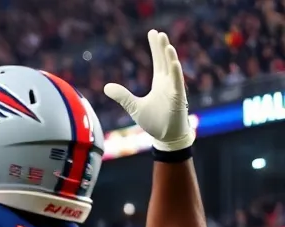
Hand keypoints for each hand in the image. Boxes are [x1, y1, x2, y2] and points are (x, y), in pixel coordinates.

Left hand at [103, 30, 193, 151]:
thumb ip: (122, 95)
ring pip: (172, 70)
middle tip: (158, 33)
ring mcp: (174, 90)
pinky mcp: (178, 99)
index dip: (155, 47)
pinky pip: (178, 84)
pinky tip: (174, 62)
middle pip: (165, 61)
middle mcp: (168, 83)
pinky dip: (176, 73)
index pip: (158, 61)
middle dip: (162, 47)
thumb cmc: (154, 121)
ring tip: (166, 44)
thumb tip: (106, 86)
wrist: (166, 137)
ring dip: (170, 57)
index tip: (153, 33)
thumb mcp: (134, 106)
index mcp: (160, 83)